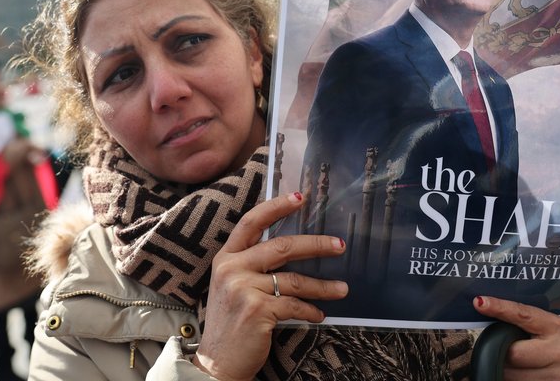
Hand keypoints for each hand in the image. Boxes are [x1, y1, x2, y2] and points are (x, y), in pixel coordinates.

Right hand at [193, 192, 347, 380]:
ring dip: (323, 285)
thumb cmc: (231, 322)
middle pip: (282, 246)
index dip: (276, 206)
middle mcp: (232, 268)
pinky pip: (295, 304)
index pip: (251, 222)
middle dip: (316, 244)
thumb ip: (252, 264)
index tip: (300, 197)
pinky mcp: (257, 310)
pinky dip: (311, 310)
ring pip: (294, 279)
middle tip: (339, 244)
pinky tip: (319, 314)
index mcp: (226, 257)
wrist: (217, 362)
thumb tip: (294, 247)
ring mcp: (243, 289)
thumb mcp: (232, 285)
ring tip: (342, 289)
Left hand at [473, 296, 559, 380]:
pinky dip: (511, 379)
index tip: (480, 303)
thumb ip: (517, 318)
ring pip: (513, 374)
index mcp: (557, 327)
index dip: (500, 308)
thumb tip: (483, 305)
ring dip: (505, 369)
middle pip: (514, 353)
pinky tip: (515, 373)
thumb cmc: (545, 341)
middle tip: (499, 348)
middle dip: (501, 351)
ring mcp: (559, 374)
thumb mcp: (538, 326)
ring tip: (511, 363)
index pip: (523, 315)